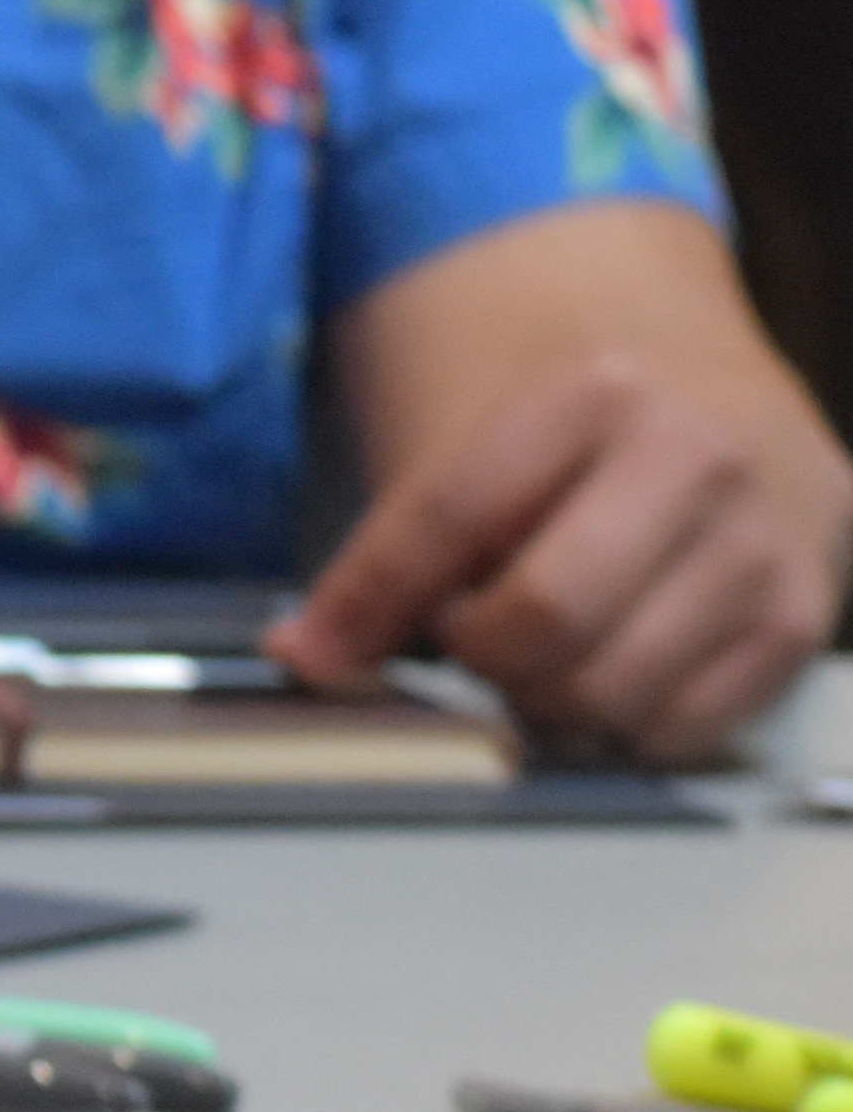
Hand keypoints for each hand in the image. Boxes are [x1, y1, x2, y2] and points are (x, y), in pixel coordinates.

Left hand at [267, 347, 852, 760]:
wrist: (722, 385)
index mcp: (593, 390)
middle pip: (544, 614)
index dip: (367, 595)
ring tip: (533, 652)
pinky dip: (617, 726)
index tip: (312, 647)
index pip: (450, 514)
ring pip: (613, 687)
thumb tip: (308, 651)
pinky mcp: (804, 617)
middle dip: (475, 653)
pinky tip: (602, 672)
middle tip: (462, 638)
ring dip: (543, 699)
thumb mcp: (481, 427)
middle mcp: (695, 458)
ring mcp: (763, 542)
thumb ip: (404, 536)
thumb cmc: (577, 416)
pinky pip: (684, 725)